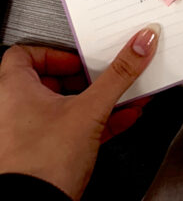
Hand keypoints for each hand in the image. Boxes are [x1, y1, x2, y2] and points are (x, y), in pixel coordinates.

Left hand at [0, 24, 159, 199]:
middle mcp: (17, 112)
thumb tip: (140, 44)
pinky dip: (99, 120)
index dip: (56, 52)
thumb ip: (119, 75)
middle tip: (106, 73)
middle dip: (87, 77)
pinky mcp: (48, 155)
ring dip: (99, 98)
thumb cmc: (41, 165)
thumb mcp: (90, 109)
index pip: (26, 54)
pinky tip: (125, 117)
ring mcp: (32, 135)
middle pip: (54, 80)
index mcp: (15, 92)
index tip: (79, 56)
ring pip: (69, 105)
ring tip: (125, 92)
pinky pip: (77, 128)